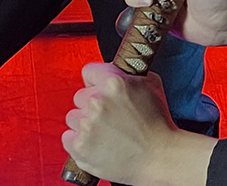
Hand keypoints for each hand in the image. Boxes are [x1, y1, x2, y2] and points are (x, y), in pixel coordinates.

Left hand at [63, 63, 213, 185]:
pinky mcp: (80, 147)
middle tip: (109, 115)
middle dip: (91, 104)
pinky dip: (79, 141)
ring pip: (73, 117)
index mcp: (114, 82)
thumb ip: (129, 73)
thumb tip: (116, 69)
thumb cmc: (157, 122)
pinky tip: (97, 142)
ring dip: (85, 123)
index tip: (99, 88)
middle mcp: (98, 101)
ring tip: (105, 131)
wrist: (158, 155)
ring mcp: (87, 125)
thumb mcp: (152, 84)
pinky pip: (68, 137)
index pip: (89, 72)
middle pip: (80, 96)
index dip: (96, 80)